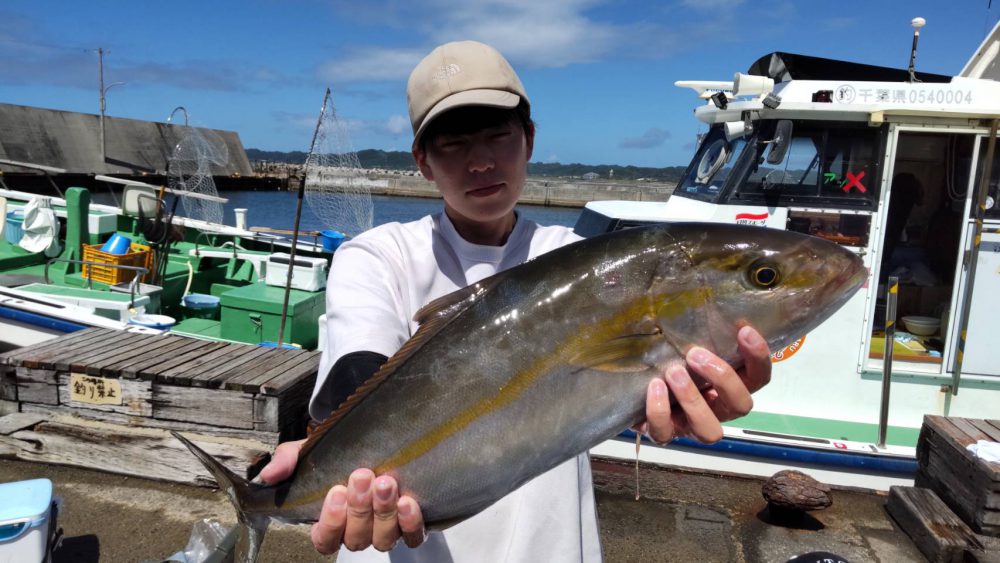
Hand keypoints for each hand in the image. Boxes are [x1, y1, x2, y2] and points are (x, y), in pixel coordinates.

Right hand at [258, 440, 425, 552]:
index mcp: (330, 522)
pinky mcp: (411, 524)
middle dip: (359, 508)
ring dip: (384, 512)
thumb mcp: (308, 453)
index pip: (325, 539)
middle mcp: (358, 532)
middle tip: (362, 476)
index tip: (336, 492)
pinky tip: (408, 502)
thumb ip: (288, 463)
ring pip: (383, 539)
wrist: (373, 441)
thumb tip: (269, 476)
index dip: (331, 522)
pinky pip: (413, 537)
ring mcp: (385, 530)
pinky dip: (411, 524)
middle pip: (356, 538)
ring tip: (386, 483)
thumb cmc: (336, 455)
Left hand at [639, 325, 770, 443]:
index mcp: (729, 387)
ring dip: (693, 400)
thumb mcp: (685, 344)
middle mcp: (717, 409)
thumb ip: (698, 330)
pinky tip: (653, 386)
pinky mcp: (663, 433)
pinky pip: (665, 433)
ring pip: (709, 430)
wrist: (632, 387)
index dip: (758, 358)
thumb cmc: (666, 358)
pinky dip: (659, 410)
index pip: (759, 378)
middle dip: (723, 379)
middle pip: (741, 406)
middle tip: (696, 354)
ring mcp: (691, 426)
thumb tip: (695, 289)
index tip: (744, 331)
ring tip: (673, 372)